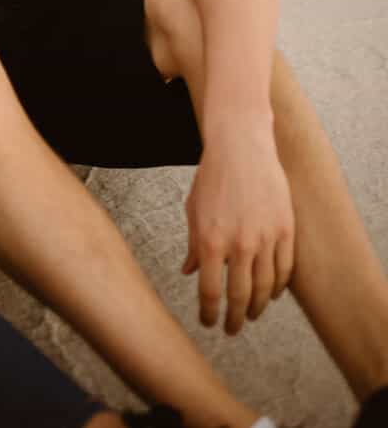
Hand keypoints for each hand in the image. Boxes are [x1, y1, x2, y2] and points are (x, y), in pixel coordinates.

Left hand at [183, 124, 294, 332]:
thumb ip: (194, 245)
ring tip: (252, 315)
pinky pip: (285, 268)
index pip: (211, 292)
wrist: (241, 146)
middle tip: (231, 329)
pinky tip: (272, 293)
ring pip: (266, 287)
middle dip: (235, 319)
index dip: (209, 313)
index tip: (209, 322)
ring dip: (258, 307)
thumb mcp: (194, 210)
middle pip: (240, 297)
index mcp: (211, 240)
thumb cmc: (212, 177)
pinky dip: (279, 286)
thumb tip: (190, 273)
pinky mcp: (285, 229)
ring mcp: (266, 237)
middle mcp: (240, 243)